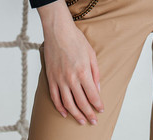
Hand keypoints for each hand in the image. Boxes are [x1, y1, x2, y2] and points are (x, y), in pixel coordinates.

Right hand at [37, 0, 103, 124]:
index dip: (97, 105)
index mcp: (83, 71)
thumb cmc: (76, 39)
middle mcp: (71, 78)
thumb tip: (98, 89)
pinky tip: (65, 113)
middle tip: (93, 121)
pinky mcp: (51, 78)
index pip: (92, 95)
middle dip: (89, 114)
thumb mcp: (91, 54)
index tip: (101, 110)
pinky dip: (60, 107)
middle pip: (81, 102)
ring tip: (82, 121)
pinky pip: (55, 97)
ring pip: (68, 103)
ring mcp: (59, 79)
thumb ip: (95, 73)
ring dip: (76, 114)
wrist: (58, 30)